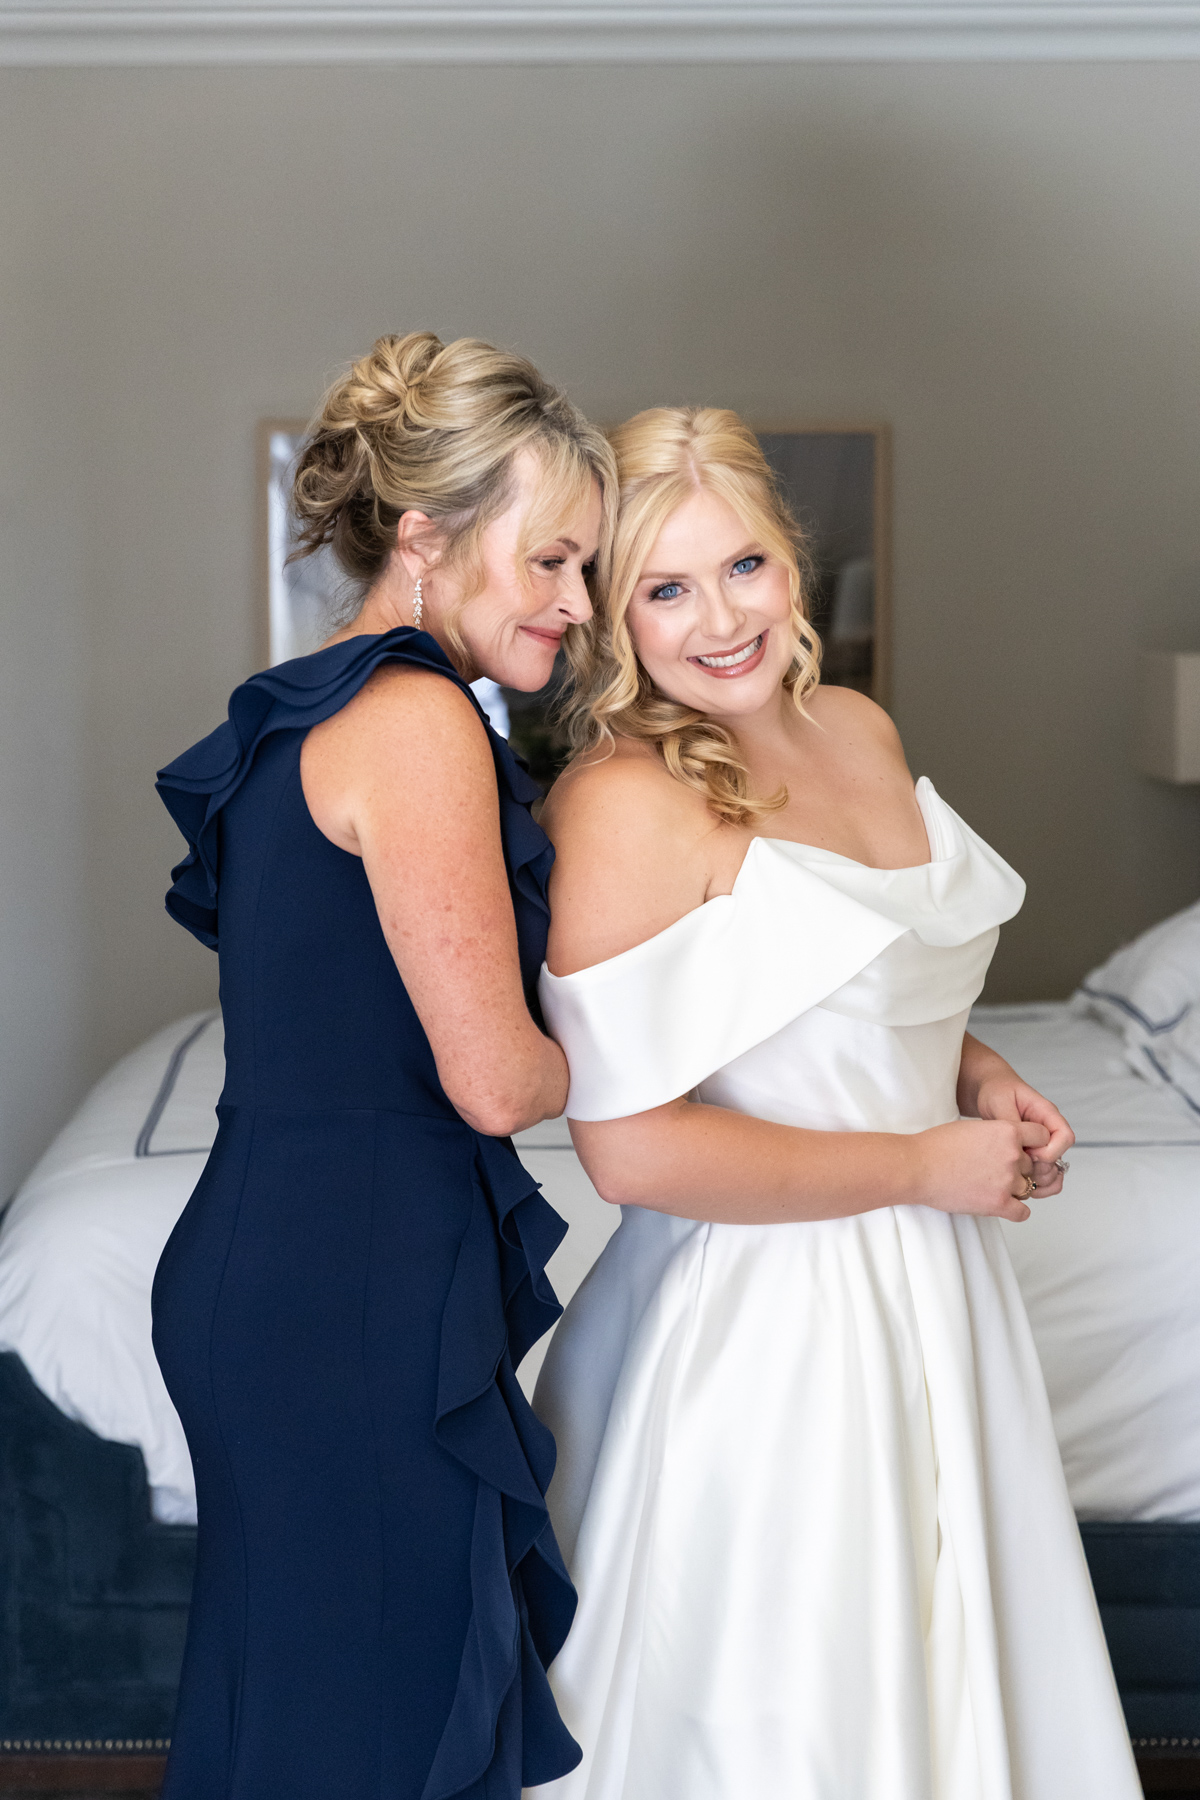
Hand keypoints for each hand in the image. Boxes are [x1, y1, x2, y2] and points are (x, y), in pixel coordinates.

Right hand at [909, 1117, 1052, 1221]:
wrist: (917, 1167)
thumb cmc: (937, 1146)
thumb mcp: (974, 1128)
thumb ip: (998, 1135)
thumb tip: (1009, 1144)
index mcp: (1007, 1131)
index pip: (1042, 1136)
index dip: (1035, 1144)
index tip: (1027, 1150)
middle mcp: (1013, 1155)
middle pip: (1031, 1165)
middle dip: (1017, 1168)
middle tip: (993, 1171)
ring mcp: (1007, 1181)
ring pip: (1027, 1188)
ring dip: (1013, 1189)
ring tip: (990, 1187)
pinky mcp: (999, 1204)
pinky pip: (1023, 1212)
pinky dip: (1016, 1210)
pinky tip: (1002, 1205)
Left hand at [974, 1074, 1074, 1196]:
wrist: (988, 1090)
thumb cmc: (996, 1090)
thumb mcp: (1001, 1101)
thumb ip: (1012, 1122)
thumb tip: (1019, 1143)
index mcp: (1047, 1114)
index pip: (1065, 1137)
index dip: (1051, 1151)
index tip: (1029, 1153)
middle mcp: (1048, 1130)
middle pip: (1059, 1158)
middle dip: (1040, 1169)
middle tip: (1018, 1170)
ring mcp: (1040, 1143)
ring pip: (1051, 1170)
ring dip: (1038, 1181)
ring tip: (1018, 1185)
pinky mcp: (1030, 1153)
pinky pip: (1040, 1173)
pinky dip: (1034, 1184)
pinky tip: (1019, 1189)